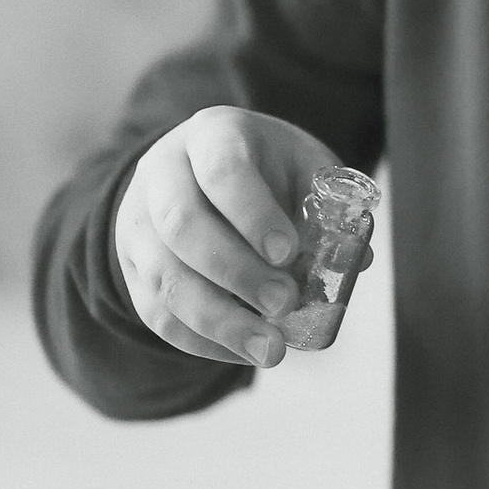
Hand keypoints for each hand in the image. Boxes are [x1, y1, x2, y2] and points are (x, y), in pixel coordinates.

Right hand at [111, 108, 364, 370]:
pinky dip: (203, 341)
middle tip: (285, 304)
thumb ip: (329, 206)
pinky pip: (158, 314)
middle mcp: (162, 175)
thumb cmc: (266, 168)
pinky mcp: (133, 270)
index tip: (287, 252)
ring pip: (166, 278)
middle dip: (236, 272)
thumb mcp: (302, 165)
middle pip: (183, 226)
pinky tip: (244, 353)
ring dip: (220, 321)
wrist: (202, 170)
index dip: (252, 213)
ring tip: (270, 350)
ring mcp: (139, 224)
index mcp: (211, 135)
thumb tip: (355, 260)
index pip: (221, 169)